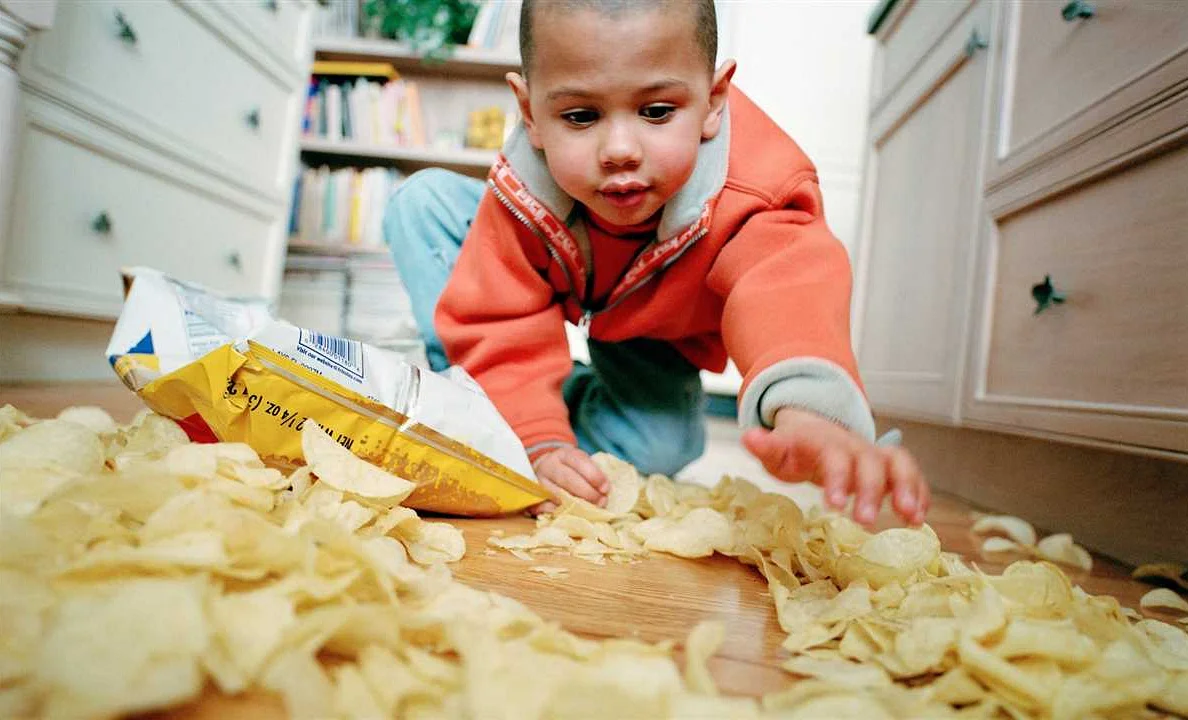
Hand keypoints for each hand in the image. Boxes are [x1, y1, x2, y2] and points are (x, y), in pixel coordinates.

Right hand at [529, 446, 608, 514]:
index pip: (579, 462)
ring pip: (556, 494)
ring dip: (575, 505)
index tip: (606, 489)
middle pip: (568, 479)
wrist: (546, 470)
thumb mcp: (581, 464)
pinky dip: (559, 511)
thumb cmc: (570, 469)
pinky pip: (544, 507)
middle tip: (601, 502)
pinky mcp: (532, 497)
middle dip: (587, 492)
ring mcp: (538, 481)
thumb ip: (593, 474)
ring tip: (589, 511)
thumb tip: (604, 492)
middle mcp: (549, 466)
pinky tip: (571, 514)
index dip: (594, 476)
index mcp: (564, 454)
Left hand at [741, 408, 928, 526]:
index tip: (835, 506)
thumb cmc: (795, 448)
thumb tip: (749, 436)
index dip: (838, 480)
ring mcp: (875, 454)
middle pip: (870, 463)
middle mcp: (855, 446)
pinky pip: (910, 473)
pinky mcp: (889, 466)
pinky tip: (919, 518)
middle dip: (872, 491)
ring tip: (912, 518)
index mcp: (826, 443)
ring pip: (899, 464)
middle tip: (866, 522)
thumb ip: (766, 446)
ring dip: (908, 488)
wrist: (815, 428)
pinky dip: (919, 492)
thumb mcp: (777, 449)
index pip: (835, 457)